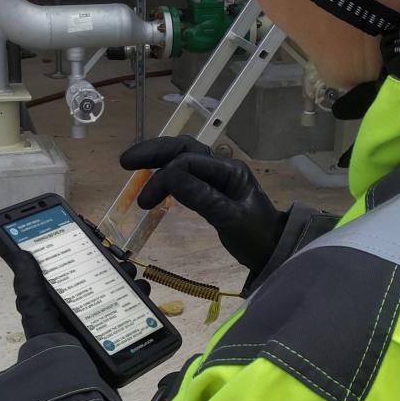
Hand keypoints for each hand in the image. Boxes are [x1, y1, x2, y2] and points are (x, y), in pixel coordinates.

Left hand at [7, 232, 150, 339]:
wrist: (73, 380)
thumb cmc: (52, 342)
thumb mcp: (36, 310)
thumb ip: (29, 283)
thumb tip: (21, 253)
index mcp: (65, 305)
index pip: (80, 274)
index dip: (90, 258)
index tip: (99, 246)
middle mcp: (86, 312)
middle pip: (105, 281)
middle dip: (116, 268)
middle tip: (121, 265)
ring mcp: (106, 323)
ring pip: (124, 294)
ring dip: (131, 282)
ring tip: (134, 279)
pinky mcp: (122, 335)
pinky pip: (137, 313)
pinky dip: (143, 302)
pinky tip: (144, 295)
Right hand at [120, 136, 286, 274]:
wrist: (274, 251)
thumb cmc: (256, 236)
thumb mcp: (229, 219)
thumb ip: (202, 197)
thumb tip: (169, 176)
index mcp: (229, 170)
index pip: (189, 161)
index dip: (164, 176)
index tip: (144, 202)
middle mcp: (222, 166)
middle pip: (184, 149)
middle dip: (154, 151)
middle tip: (125, 161)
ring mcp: (217, 176)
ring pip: (184, 157)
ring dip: (159, 160)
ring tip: (132, 167)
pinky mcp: (213, 188)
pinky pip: (187, 173)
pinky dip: (167, 174)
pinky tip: (154, 182)